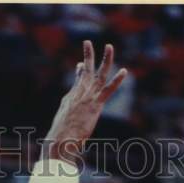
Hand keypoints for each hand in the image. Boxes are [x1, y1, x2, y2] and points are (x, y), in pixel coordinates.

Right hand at [44, 41, 127, 163]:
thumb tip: (61, 123)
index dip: (79, 71)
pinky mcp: (95, 105)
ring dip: (105, 60)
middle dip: (87, 56)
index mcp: (70, 99)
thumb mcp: (60, 126)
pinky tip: (124, 71)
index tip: (80, 63)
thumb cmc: (59, 138)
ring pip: (98, 75)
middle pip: (85, 72)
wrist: (60, 140)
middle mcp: (78, 94)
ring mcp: (87, 98)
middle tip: (88, 42)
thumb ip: (64, 122)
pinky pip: (108, 90)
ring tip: (110, 47)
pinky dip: (117, 80)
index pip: (77, 81)